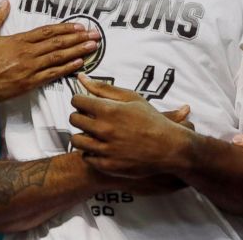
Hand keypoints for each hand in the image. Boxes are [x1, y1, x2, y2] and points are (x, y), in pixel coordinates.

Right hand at [0, 0, 98, 118]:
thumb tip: (5, 1)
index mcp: (18, 40)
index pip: (47, 32)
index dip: (65, 28)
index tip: (80, 26)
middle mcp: (27, 53)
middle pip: (57, 43)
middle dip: (78, 38)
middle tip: (96, 35)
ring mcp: (30, 69)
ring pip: (58, 58)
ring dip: (77, 51)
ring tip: (93, 47)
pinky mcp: (29, 83)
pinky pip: (52, 75)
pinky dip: (67, 69)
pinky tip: (79, 64)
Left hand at [69, 74, 191, 178]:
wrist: (169, 147)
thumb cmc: (151, 120)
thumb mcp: (131, 98)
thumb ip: (103, 88)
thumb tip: (80, 77)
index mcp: (109, 110)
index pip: (77, 101)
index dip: (80, 101)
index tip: (87, 104)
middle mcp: (104, 129)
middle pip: (74, 120)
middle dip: (80, 116)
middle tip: (90, 118)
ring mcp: (105, 149)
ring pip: (76, 140)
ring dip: (82, 135)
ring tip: (93, 134)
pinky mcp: (108, 165)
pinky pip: (86, 157)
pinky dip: (90, 152)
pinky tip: (100, 147)